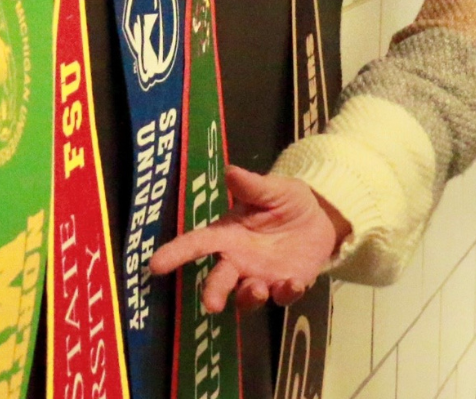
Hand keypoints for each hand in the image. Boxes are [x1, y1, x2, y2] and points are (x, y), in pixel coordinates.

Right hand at [148, 165, 350, 312]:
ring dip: (248, 297)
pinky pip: (282, 296)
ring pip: (246, 297)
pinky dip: (286, 292)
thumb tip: (230, 171)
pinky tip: (293, 283)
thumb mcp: (273, 190)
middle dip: (213, 292)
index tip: (156, 265)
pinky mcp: (285, 287)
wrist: (319, 219)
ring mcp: (261, 277)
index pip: (197, 243)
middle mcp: (239, 261)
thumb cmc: (287, 202)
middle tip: (210, 303)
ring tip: (256, 289)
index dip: (176, 253)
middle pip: (219, 279)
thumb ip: (252, 186)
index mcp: (228, 235)